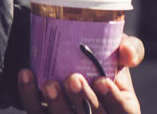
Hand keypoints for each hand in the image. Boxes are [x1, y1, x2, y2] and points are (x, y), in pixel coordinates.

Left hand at [18, 36, 144, 113]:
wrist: (72, 62)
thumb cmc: (102, 62)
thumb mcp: (120, 56)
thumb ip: (130, 49)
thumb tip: (126, 51)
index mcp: (122, 109)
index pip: (122, 111)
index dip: (112, 99)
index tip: (102, 80)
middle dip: (82, 100)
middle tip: (73, 78)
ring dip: (56, 104)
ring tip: (49, 84)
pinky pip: (37, 112)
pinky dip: (29, 96)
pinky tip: (26, 75)